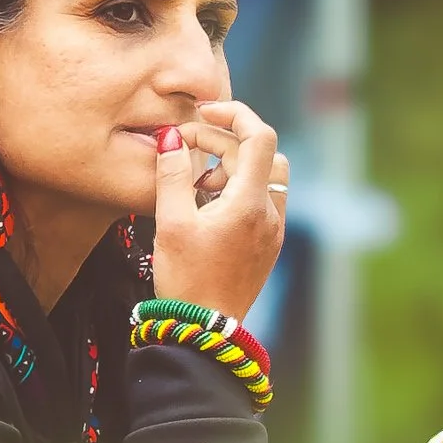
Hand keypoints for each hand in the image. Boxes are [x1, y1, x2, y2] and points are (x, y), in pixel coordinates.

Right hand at [152, 99, 287, 322]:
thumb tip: (171, 138)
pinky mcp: (267, 244)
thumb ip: (172, 175)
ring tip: (196, 181)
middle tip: (184, 147)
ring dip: (232, 165)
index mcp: (250, 203)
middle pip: (260, 154)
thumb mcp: (170, 223)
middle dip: (223, 141)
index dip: (234, 113)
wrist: (204, 331)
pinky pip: (261, 201)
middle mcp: (270, 213)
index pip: (259, 137)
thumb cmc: (186, 280)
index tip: (204, 112)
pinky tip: (206, 205)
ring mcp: (273, 230)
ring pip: (264, 176)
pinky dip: (237, 189)